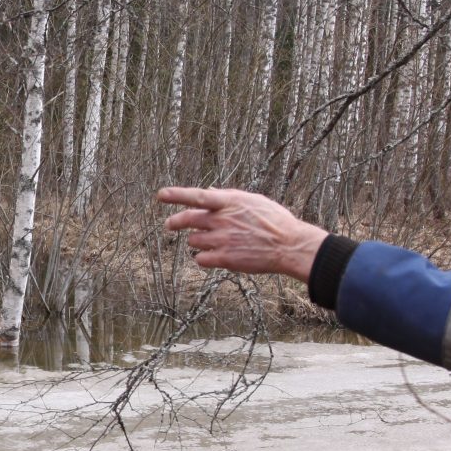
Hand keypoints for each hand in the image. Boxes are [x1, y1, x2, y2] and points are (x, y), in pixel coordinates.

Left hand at [158, 187, 328, 280]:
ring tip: (212, 242)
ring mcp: (223, 240)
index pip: (198, 195)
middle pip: (188, 219)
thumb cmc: (274, 221)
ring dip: (197, 241)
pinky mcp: (225, 259)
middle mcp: (223, 220)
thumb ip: (228, 196)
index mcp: (231, 202)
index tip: (161, 194)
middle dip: (175, 222)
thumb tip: (208, 190)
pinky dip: (202, 258)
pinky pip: (200, 259)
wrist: (289, 246)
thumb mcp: (253, 200)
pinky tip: (212, 256)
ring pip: (193, 240)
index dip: (177, 195)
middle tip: (170, 224)